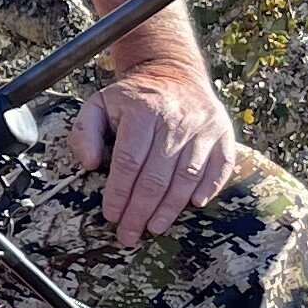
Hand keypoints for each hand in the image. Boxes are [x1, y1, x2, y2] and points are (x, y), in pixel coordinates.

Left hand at [68, 60, 236, 246]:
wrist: (172, 73)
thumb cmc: (132, 98)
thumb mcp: (99, 104)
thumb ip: (84, 132)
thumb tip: (88, 164)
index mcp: (142, 110)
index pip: (128, 161)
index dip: (119, 193)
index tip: (111, 216)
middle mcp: (176, 118)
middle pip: (156, 176)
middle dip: (140, 211)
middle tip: (129, 235)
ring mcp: (203, 126)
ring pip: (187, 177)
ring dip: (170, 208)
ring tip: (154, 228)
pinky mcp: (223, 131)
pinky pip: (220, 166)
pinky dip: (210, 188)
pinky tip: (195, 205)